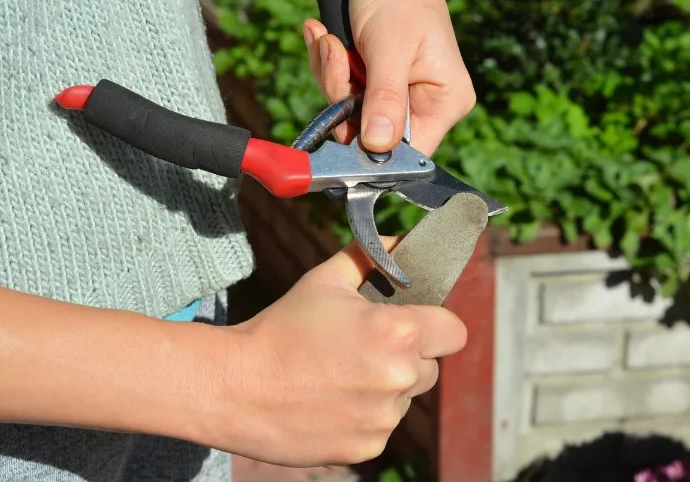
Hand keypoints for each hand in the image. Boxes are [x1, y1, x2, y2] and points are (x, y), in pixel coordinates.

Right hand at [214, 239, 466, 466]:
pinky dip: (364, 418)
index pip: (453, 331)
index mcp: (397, 332)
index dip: (437, 325)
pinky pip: (381, 427)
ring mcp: (384, 417)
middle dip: (407, 357)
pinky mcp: (368, 447)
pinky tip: (330, 403)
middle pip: (430, 367)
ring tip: (338, 376)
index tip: (415, 325)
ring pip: (406, 399)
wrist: (235, 386)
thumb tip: (401, 242)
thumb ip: (370, 258)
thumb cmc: (281, 328)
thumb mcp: (325, 280)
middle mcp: (400, 377)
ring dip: (385, 388)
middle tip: (362, 349)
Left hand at [302, 0, 475, 154]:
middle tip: (336, 55)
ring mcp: (397, 96)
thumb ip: (385, 99)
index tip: (342, 127)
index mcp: (445, 102)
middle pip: (372, 134)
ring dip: (332, 76)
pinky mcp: (373, 85)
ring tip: (331, 39)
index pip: (410, 152)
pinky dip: (329, 66)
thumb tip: (378, 147)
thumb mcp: (390, 50)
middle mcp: (425, 105)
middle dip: (343, 95)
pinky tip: (327, 37)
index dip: (373, 148)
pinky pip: (342, 94)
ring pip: (350, 114)